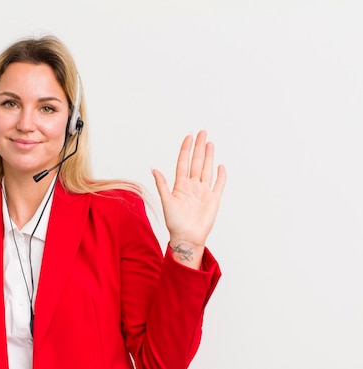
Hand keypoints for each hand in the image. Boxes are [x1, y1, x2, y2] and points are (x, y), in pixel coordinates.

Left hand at [151, 131, 225, 266]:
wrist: (186, 237)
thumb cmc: (174, 222)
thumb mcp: (166, 201)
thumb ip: (162, 184)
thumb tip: (153, 168)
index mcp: (180, 185)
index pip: (184, 162)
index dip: (186, 149)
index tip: (188, 136)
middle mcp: (192, 186)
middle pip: (196, 162)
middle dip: (199, 147)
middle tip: (201, 132)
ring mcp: (203, 192)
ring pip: (207, 169)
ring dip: (209, 156)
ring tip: (209, 143)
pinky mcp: (213, 199)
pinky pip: (219, 184)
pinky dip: (220, 175)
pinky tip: (220, 166)